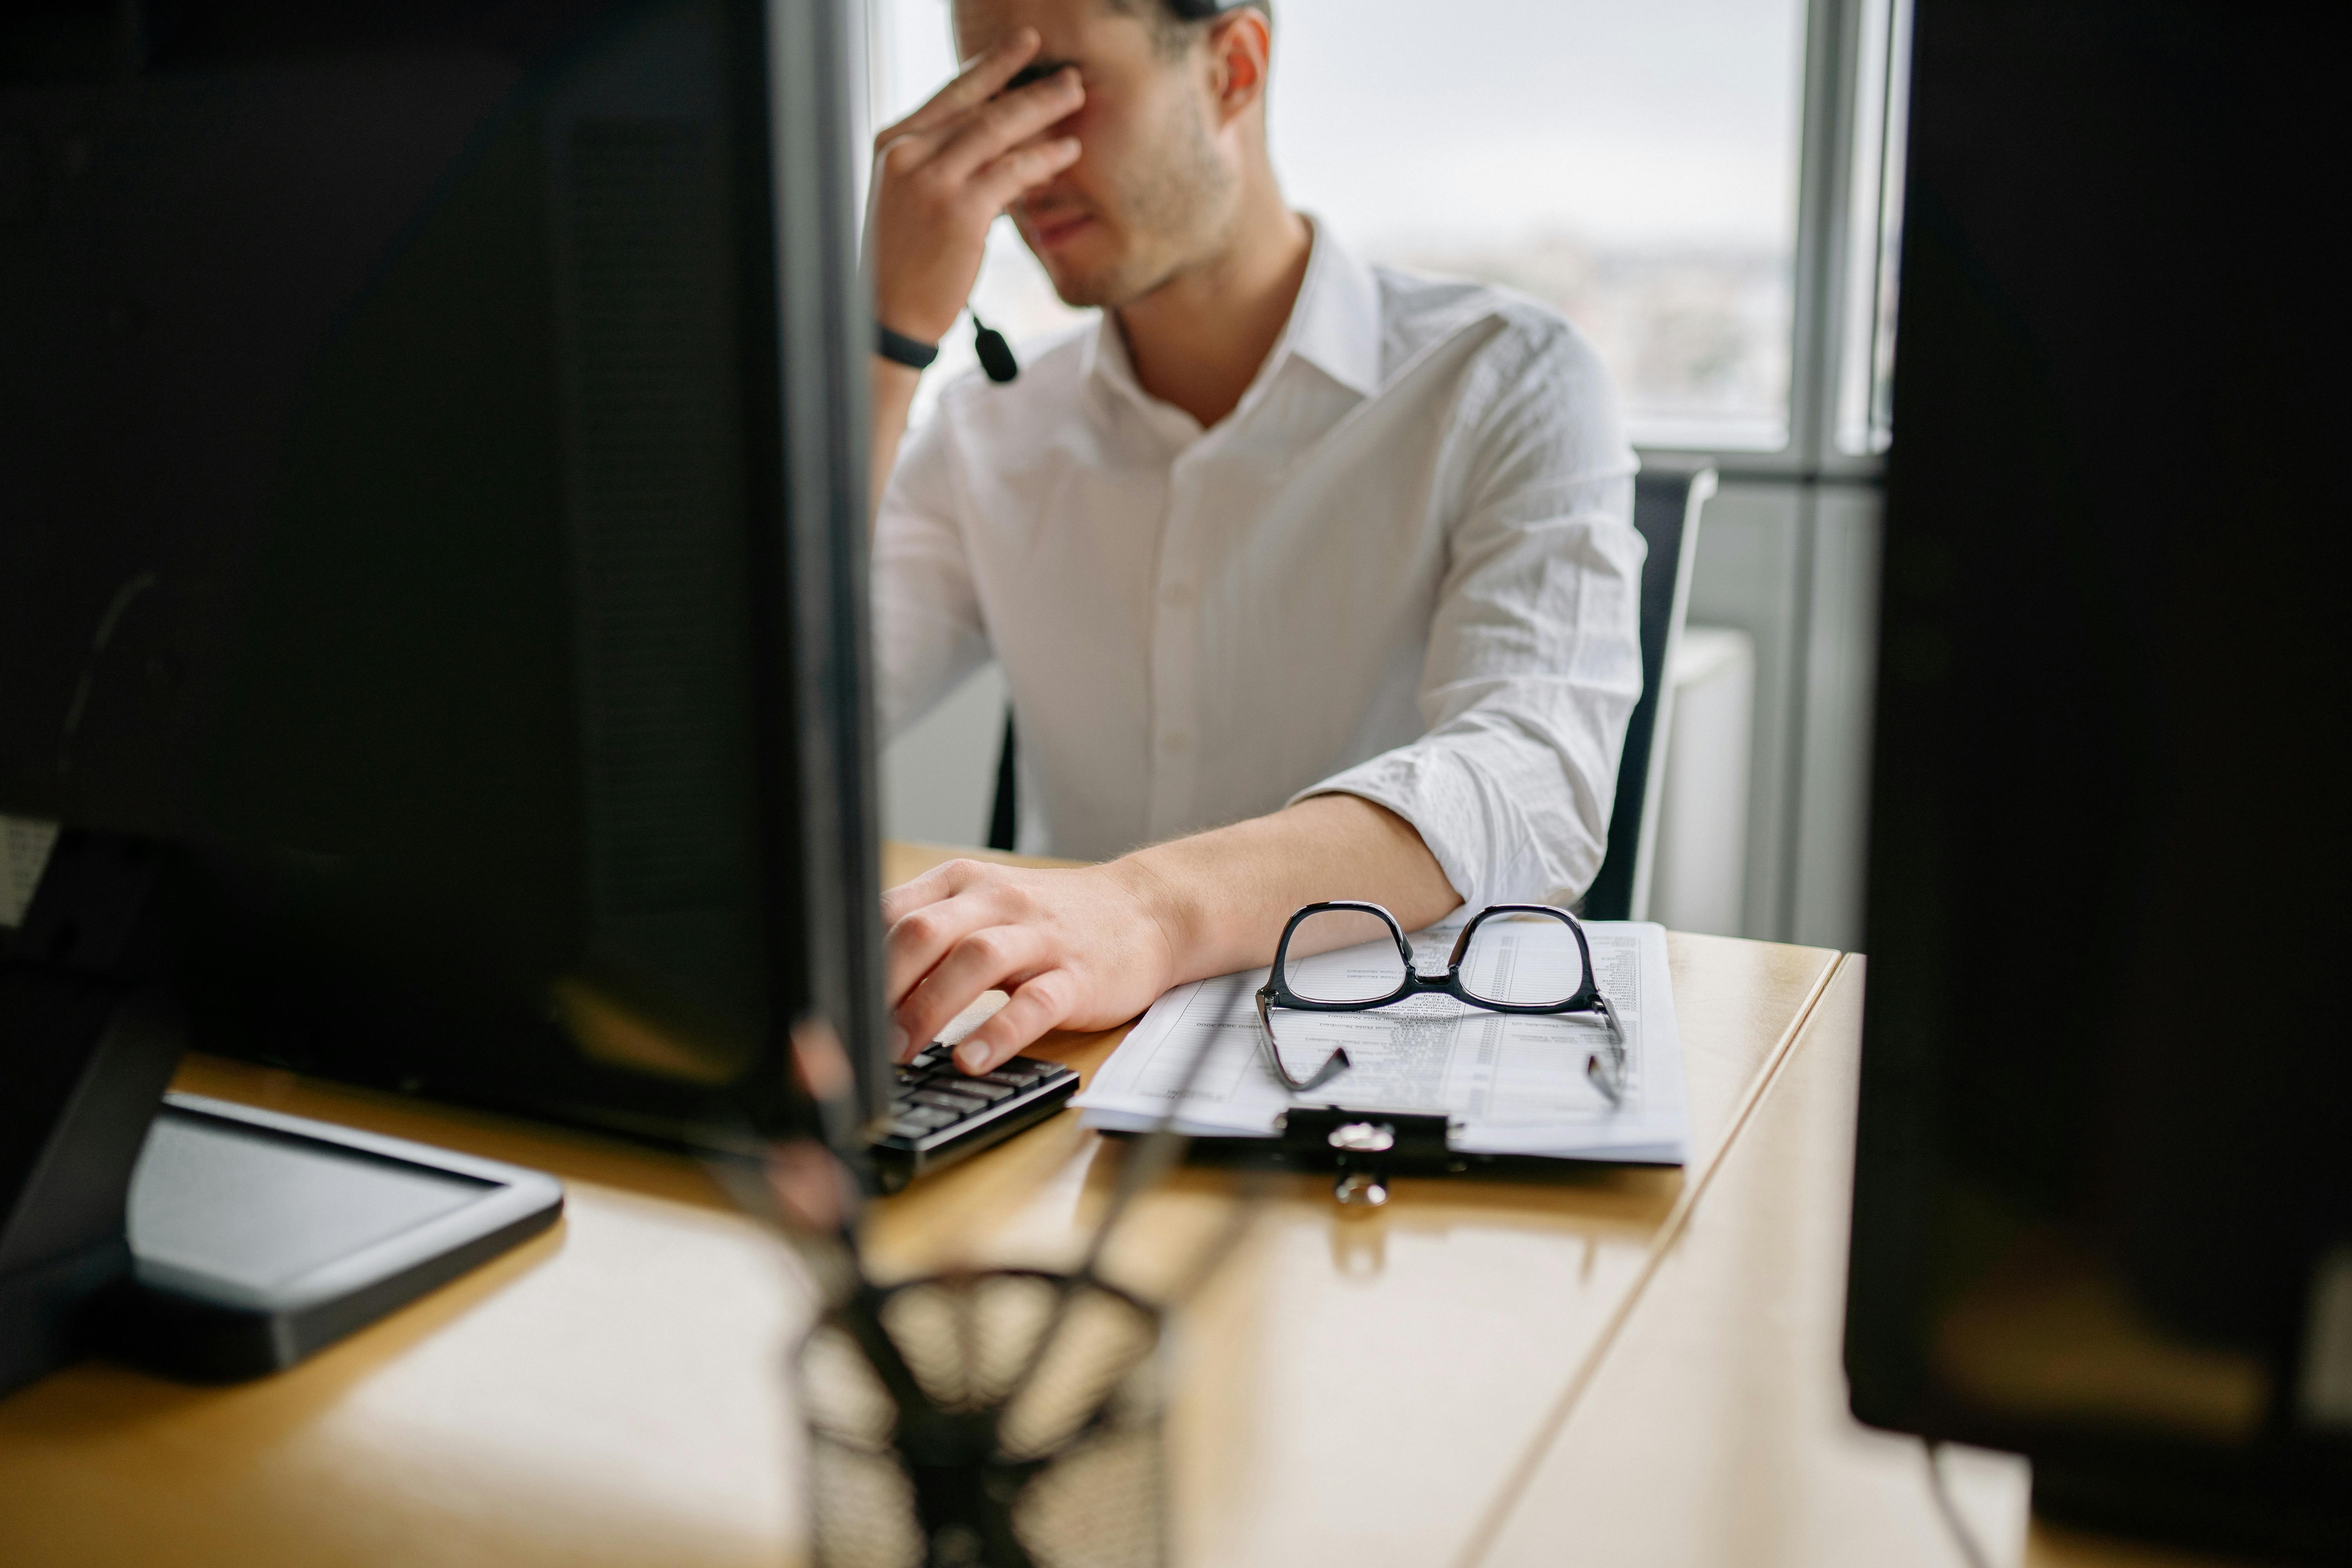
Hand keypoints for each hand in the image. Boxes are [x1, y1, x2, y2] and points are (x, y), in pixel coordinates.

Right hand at [868, 29, 1083, 345]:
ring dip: (1042, 110)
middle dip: (1029, 86)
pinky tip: (1067, 151)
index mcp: (894, 145)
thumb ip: (951, 166)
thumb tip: (1005, 146)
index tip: (1025, 45)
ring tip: (1075, 96)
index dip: (993, 67)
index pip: (951, 95)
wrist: (886, 315)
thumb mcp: (916, 199)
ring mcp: (931, 181)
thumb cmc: (904, 262)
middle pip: (979, 106)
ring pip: (997, 130)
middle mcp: (907, 154)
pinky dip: (1042, 158)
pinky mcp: (958, 211)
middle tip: (1069, 75)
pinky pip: (1011, 172)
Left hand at [882, 858, 1181, 1075]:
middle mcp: (998, 903)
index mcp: (963, 884)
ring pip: (974, 961)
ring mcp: (1040, 939)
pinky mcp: (1078, 977)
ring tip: (902, 1053)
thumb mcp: (983, 907)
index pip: (892, 913)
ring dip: (929, 1009)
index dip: (855, 959)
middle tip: (858, 1036)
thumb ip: (928, 933)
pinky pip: (1034, 1003)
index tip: (832, 1004)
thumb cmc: (1051, 920)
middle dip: (882, 986)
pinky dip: (999, 1033)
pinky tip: (972, 1059)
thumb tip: (860, 980)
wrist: (1147, 911)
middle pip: (923, 932)